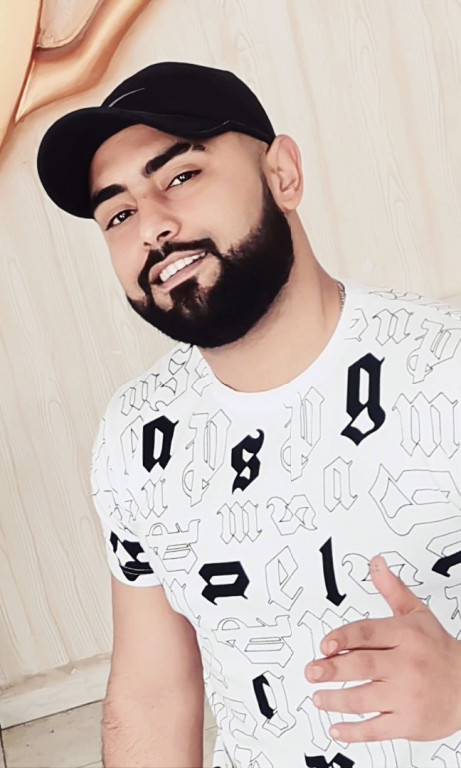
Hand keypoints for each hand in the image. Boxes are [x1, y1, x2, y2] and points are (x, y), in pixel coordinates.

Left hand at [305, 555, 460, 742]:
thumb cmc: (437, 649)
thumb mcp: (416, 613)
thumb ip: (392, 589)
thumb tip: (376, 563)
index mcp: (405, 636)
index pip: (367, 634)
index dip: (342, 638)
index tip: (324, 645)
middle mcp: (406, 665)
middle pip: (362, 666)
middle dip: (332, 669)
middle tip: (312, 671)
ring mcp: (407, 695)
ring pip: (364, 699)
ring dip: (336, 700)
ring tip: (318, 698)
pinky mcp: (409, 722)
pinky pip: (376, 729)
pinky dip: (354, 732)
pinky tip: (337, 728)